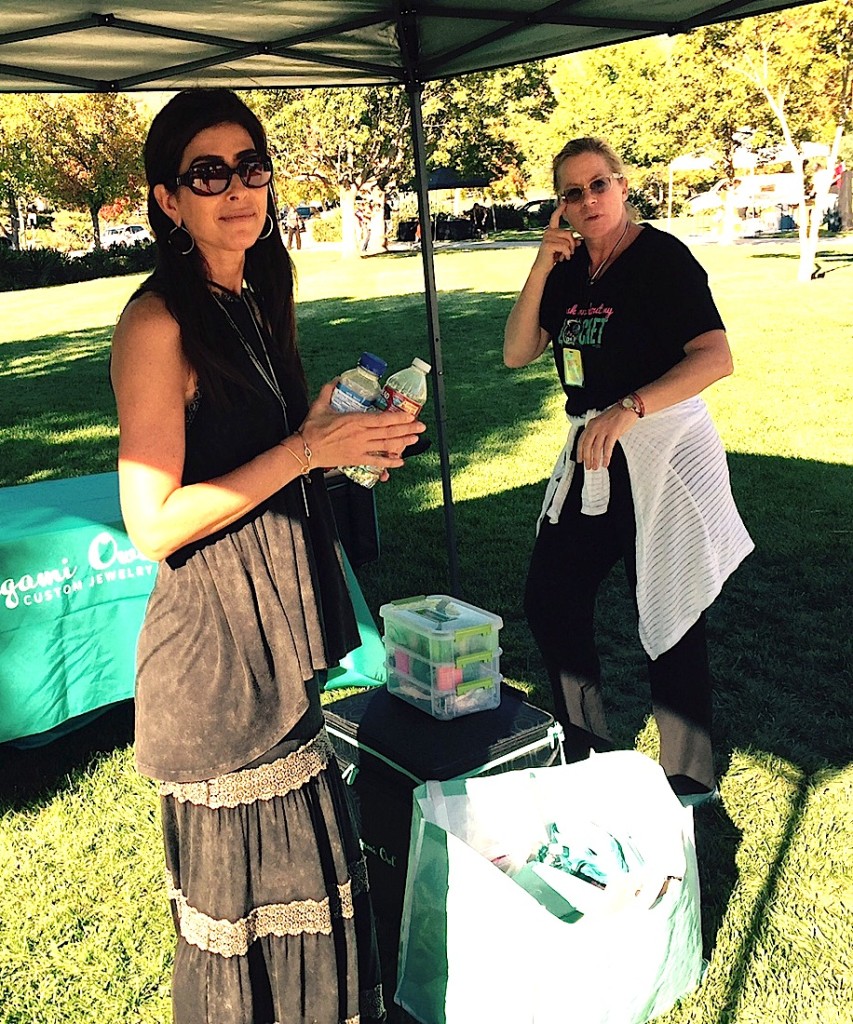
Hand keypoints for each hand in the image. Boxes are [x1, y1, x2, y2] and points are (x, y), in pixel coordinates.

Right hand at [298, 381, 425, 472]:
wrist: (304, 450)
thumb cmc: (312, 430)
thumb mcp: (320, 404)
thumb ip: (329, 389)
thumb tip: (337, 379)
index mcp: (355, 420)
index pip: (382, 418)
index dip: (398, 417)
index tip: (410, 415)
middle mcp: (361, 435)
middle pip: (389, 432)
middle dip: (407, 429)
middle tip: (420, 426)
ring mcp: (360, 448)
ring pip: (387, 445)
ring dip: (403, 442)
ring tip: (415, 439)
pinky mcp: (357, 459)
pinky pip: (377, 462)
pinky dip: (390, 463)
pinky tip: (400, 462)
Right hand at [532, 201, 579, 272]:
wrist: (542, 269)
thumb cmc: (552, 259)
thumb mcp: (562, 249)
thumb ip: (570, 243)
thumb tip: (580, 241)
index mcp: (551, 231)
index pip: (555, 218)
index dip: (560, 210)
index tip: (564, 201)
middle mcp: (548, 232)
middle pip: (569, 233)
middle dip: (572, 245)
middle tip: (569, 253)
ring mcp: (547, 238)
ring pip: (568, 240)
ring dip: (569, 251)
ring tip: (564, 257)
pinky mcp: (548, 244)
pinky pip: (565, 247)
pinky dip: (566, 254)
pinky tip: (562, 258)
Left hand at [576, 405, 638, 470]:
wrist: (628, 407)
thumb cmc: (617, 415)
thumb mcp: (602, 422)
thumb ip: (596, 432)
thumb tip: (593, 446)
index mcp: (591, 424)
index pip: (581, 440)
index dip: (579, 452)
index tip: (580, 460)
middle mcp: (595, 426)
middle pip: (587, 446)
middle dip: (587, 458)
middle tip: (588, 467)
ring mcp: (604, 429)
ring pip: (596, 448)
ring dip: (595, 460)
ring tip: (596, 467)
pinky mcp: (613, 432)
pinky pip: (607, 447)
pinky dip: (606, 457)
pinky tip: (605, 463)